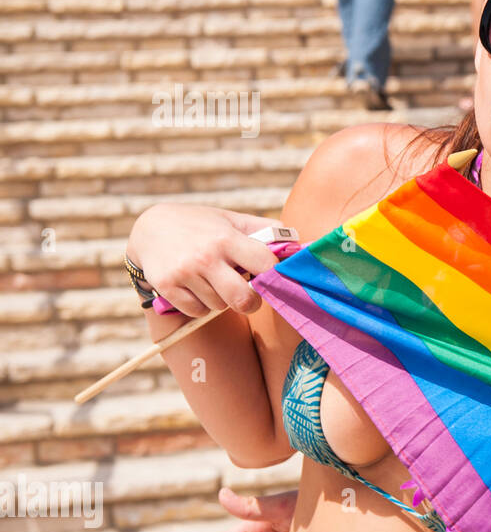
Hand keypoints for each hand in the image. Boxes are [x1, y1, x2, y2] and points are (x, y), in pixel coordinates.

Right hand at [128, 204, 284, 317]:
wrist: (150, 228)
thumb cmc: (202, 225)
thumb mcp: (232, 220)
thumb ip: (265, 230)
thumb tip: (299, 243)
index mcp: (227, 238)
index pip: (265, 265)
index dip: (272, 274)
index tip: (268, 275)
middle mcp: (206, 257)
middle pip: (243, 299)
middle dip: (251, 302)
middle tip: (249, 295)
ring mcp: (185, 273)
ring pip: (220, 306)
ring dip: (222, 299)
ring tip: (214, 281)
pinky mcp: (167, 287)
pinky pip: (198, 311)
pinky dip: (201, 305)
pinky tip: (196, 288)